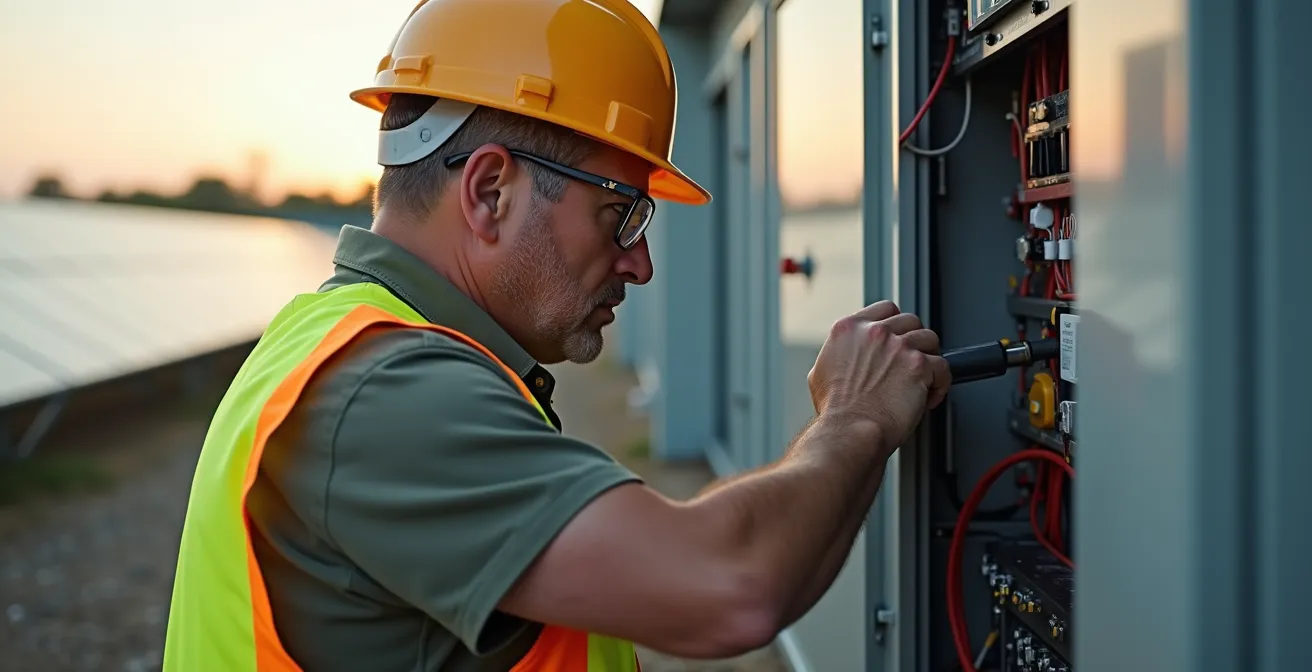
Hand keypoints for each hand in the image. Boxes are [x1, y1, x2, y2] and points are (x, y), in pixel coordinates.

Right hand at [807, 300, 950, 449]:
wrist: (850, 432)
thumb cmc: (836, 412)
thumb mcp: (821, 372)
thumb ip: (839, 354)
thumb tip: (849, 356)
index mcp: (849, 329)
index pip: (885, 309)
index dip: (896, 325)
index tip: (899, 339)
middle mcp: (875, 332)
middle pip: (911, 321)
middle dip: (914, 342)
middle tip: (910, 364)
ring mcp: (899, 346)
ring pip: (930, 340)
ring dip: (929, 360)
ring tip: (922, 381)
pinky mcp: (919, 365)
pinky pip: (943, 366)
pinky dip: (940, 383)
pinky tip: (928, 396)